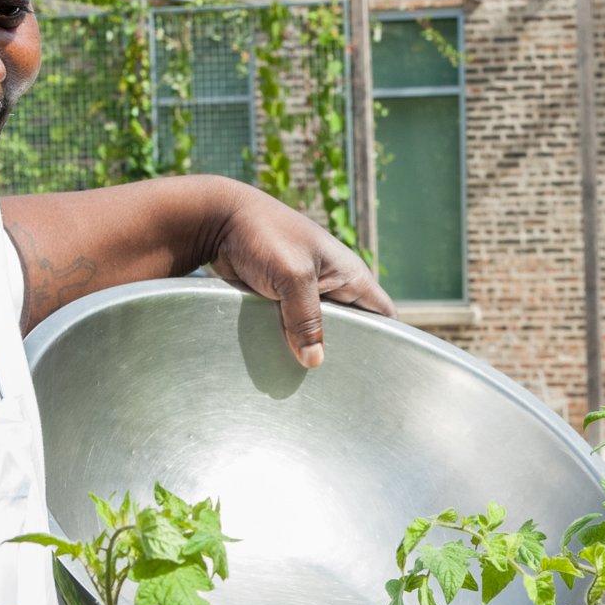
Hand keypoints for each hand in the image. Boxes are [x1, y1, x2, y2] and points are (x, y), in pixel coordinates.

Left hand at [204, 184, 392, 366]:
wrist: (217, 221)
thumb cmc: (264, 235)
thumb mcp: (292, 276)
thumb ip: (306, 320)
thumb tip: (314, 361)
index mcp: (349, 274)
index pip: (382, 313)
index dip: (387, 338)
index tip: (380, 368)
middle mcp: (332, 286)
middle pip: (349, 328)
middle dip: (342, 353)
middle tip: (336, 383)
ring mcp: (304, 294)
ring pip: (315, 332)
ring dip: (308, 350)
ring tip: (306, 380)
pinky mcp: (279, 300)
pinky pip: (289, 329)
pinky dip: (285, 343)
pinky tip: (281, 363)